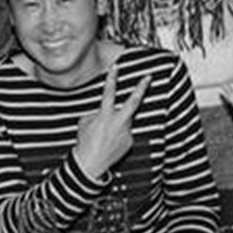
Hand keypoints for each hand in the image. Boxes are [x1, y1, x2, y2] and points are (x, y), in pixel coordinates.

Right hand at [73, 61, 150, 179]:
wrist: (89, 165)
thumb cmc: (84, 145)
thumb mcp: (85, 123)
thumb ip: (96, 114)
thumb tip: (102, 113)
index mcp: (105, 115)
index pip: (109, 92)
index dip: (112, 78)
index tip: (116, 67)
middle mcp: (118, 122)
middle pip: (133, 102)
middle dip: (141, 88)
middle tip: (148, 77)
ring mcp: (126, 132)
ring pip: (125, 121)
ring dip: (117, 123)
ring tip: (104, 135)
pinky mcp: (129, 142)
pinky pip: (124, 134)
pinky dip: (117, 136)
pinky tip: (109, 143)